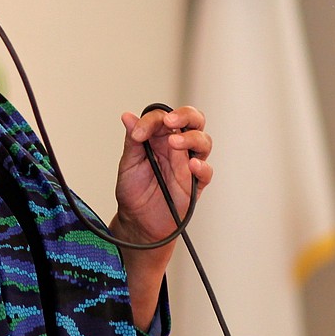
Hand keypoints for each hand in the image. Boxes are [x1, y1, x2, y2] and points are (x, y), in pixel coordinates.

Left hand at [112, 106, 212, 244]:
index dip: (151, 120)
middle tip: (170, 121)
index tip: (138, 134)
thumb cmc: (134, 190)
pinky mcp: (195, 183)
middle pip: (193, 121)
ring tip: (174, 143)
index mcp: (159, 138)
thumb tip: (128, 116)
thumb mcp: (129, 163)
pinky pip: (206, 172)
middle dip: (185, 116)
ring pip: (203, 141)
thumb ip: (132, 140)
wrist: (137, 220)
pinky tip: (192, 164)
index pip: (163, 117)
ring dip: (191, 138)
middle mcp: (176, 147)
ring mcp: (187, 164)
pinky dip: (202, 166)